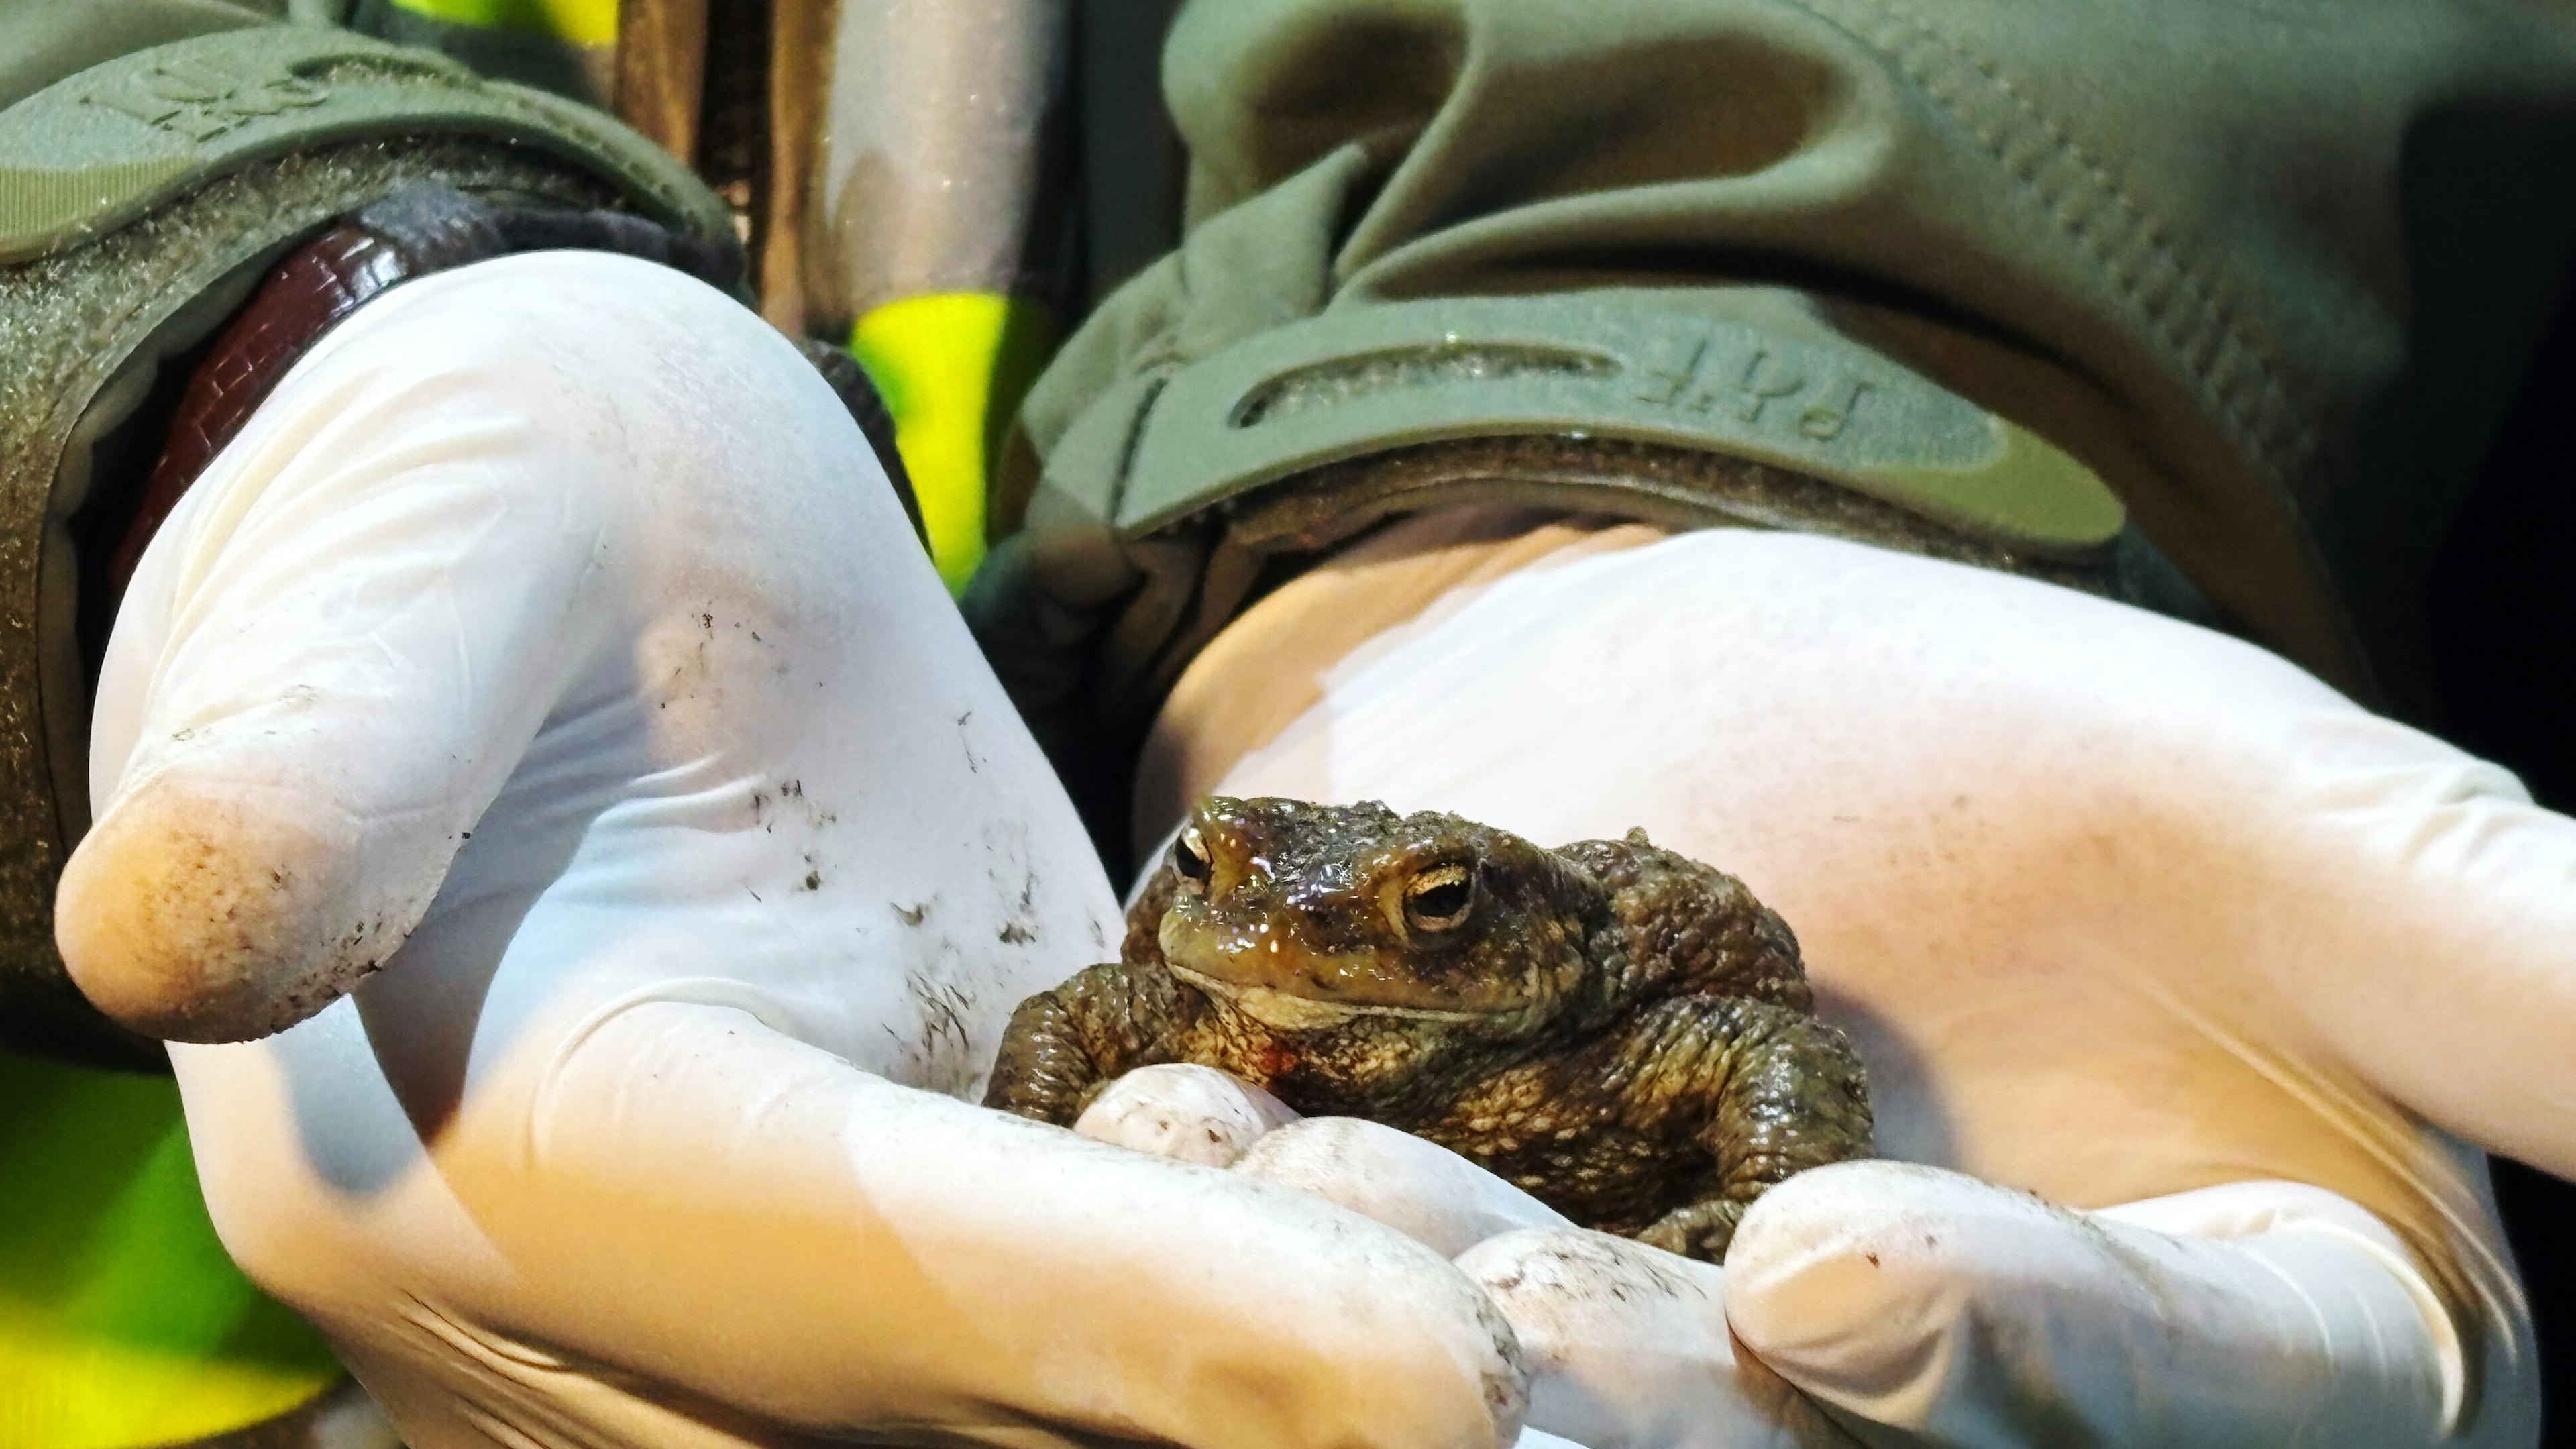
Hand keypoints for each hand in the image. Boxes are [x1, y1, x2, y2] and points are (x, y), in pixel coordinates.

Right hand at [56, 253, 1527, 1448]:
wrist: (543, 580)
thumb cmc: (473, 523)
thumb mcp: (394, 573)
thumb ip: (311, 753)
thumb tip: (167, 923)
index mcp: (529, 1164)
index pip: (883, 1280)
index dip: (1165, 1339)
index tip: (1449, 1367)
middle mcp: (674, 1316)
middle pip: (1041, 1416)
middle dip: (1338, 1393)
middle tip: (1646, 1365)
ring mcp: (833, 1307)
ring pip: (1117, 1411)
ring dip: (1377, 1378)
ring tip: (1661, 1343)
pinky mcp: (967, 1239)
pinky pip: (1159, 1328)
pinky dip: (1340, 1318)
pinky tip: (1556, 1280)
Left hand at [1142, 519, 2569, 1445]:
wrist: (1697, 698)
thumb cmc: (2021, 757)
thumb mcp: (2287, 821)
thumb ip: (2518, 962)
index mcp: (2252, 1351)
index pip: (2207, 1409)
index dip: (2037, 1366)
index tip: (1836, 1278)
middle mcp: (1971, 1419)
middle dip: (1654, 1398)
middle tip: (1471, 1276)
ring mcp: (1716, 1402)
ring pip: (1603, 1416)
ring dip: (1433, 1331)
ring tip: (1275, 1181)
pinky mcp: (1512, 1324)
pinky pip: (1410, 1321)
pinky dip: (1293, 1254)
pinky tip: (1177, 1152)